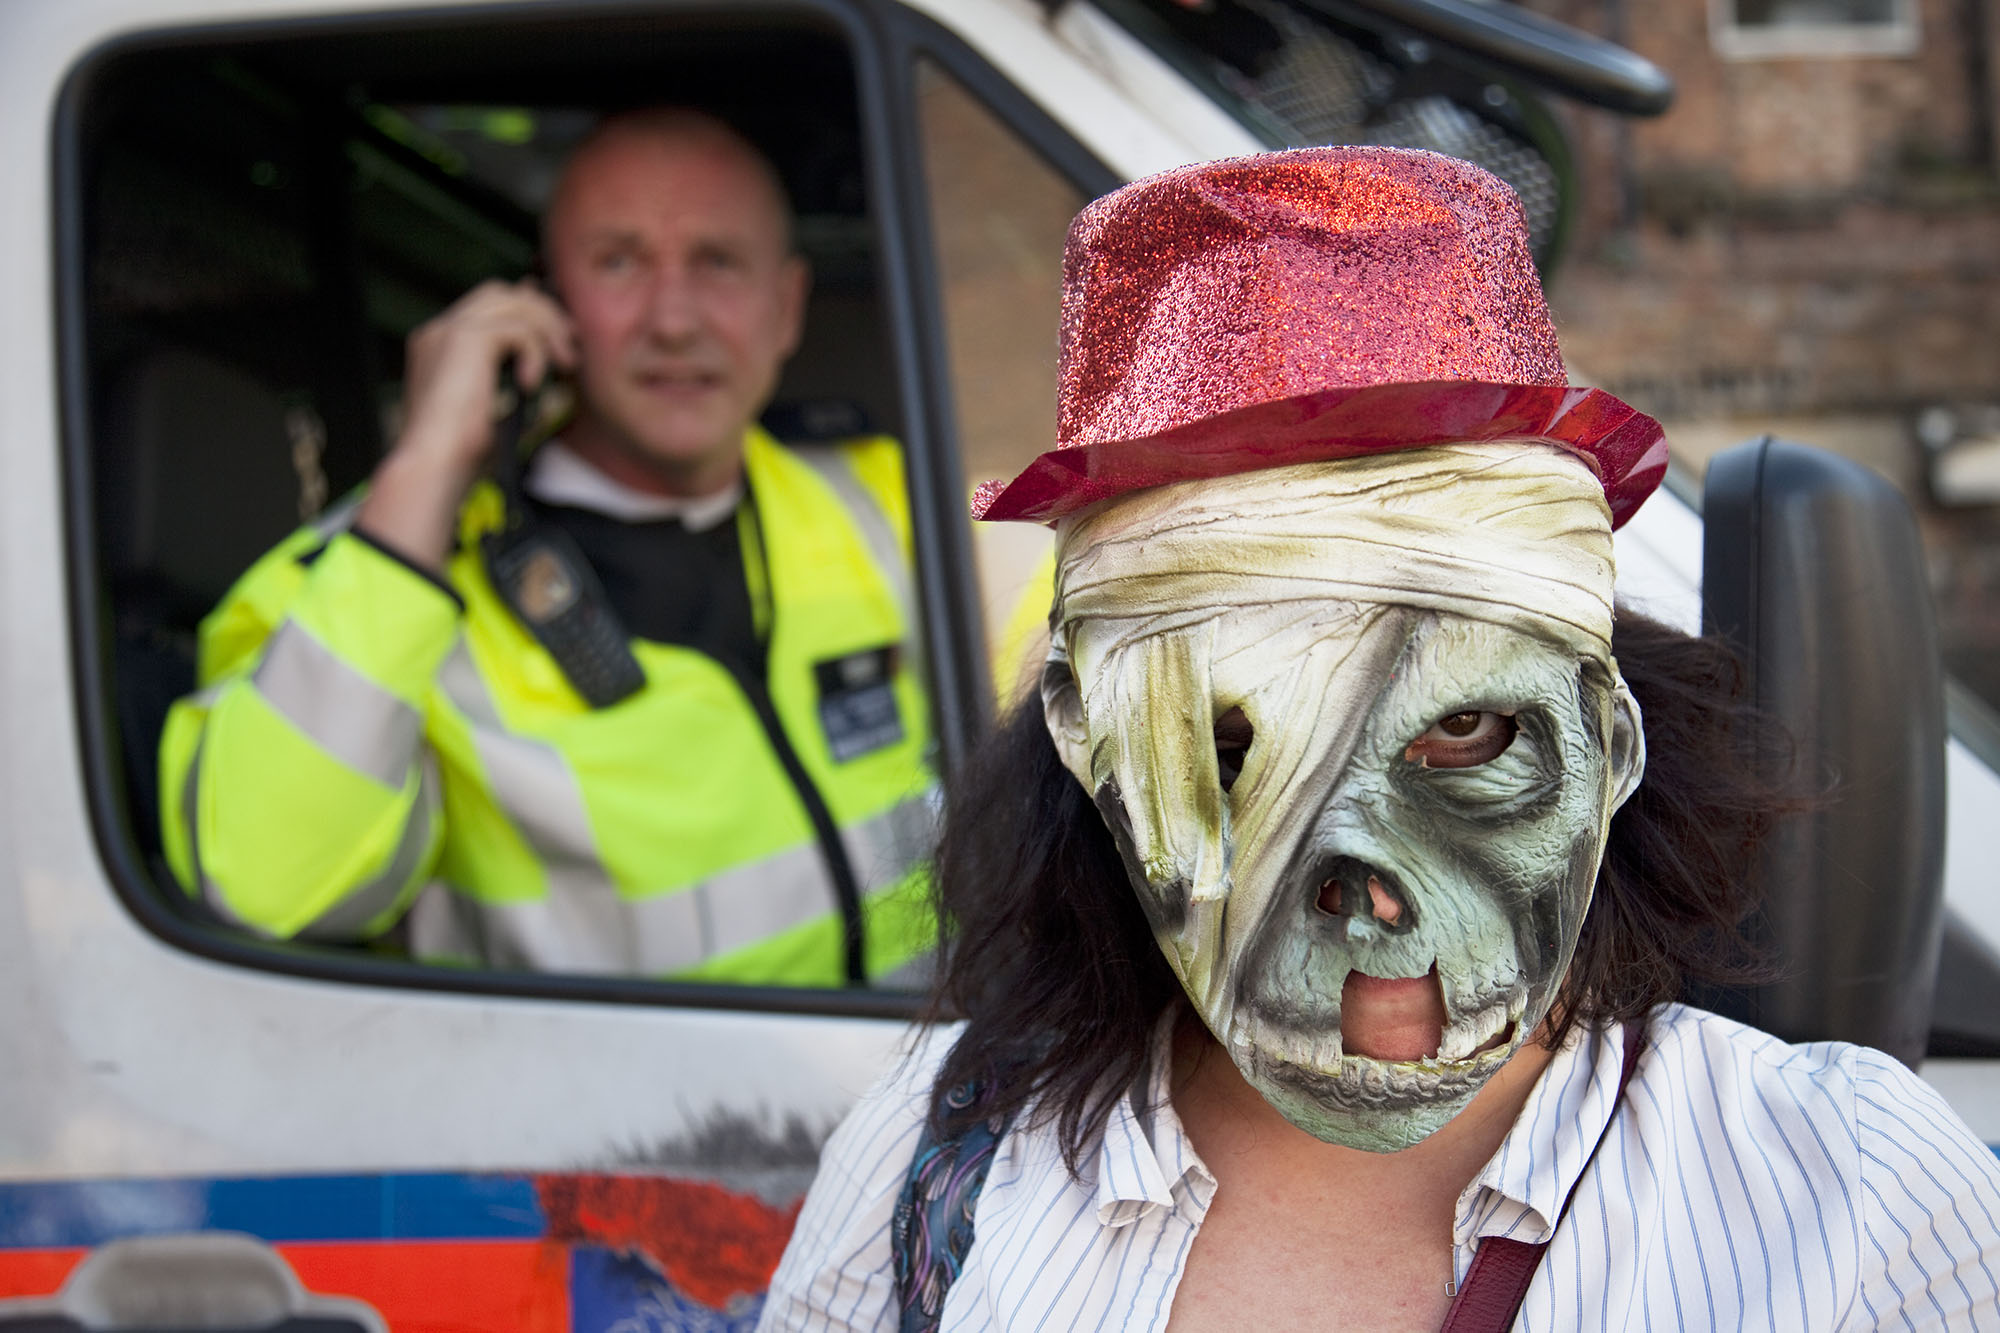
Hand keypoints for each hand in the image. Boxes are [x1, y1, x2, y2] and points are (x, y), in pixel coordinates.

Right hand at [358, 280, 577, 572]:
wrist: (433, 463)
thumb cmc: (459, 454)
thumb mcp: (489, 409)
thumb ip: (506, 379)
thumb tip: (534, 366)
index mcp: (437, 344)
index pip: (487, 305)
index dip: (527, 310)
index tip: (560, 334)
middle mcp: (439, 330)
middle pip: (501, 293)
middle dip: (543, 312)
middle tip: (571, 344)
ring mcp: (448, 330)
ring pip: (513, 303)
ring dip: (548, 330)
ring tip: (566, 364)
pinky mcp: (465, 338)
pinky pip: (518, 329)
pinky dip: (535, 353)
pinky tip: (532, 384)